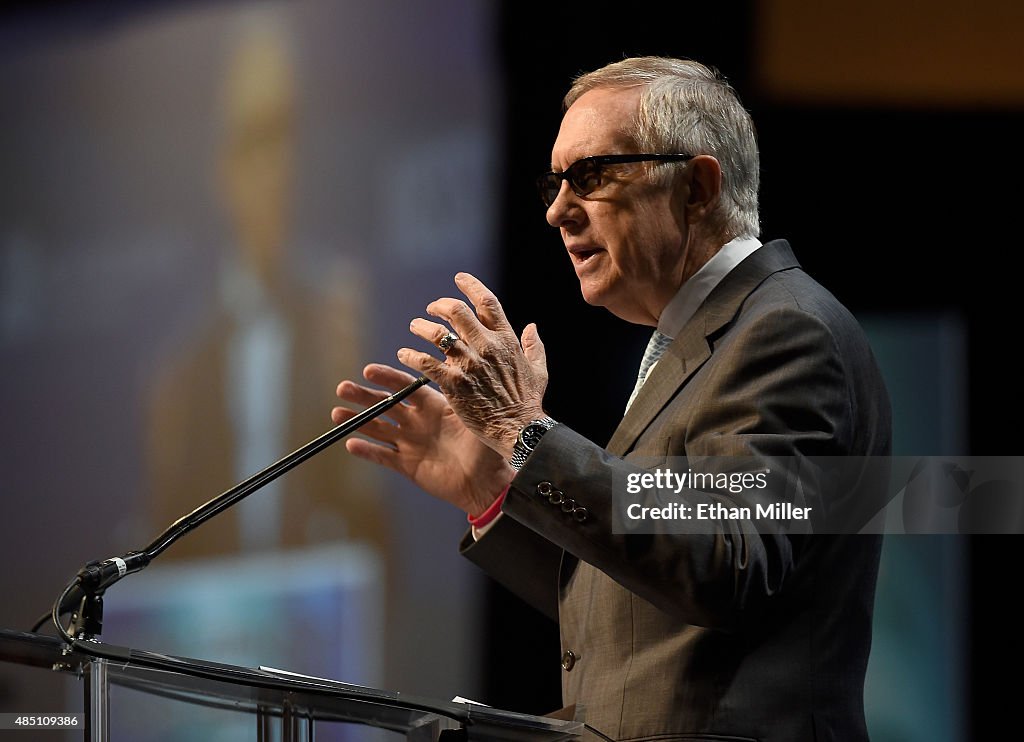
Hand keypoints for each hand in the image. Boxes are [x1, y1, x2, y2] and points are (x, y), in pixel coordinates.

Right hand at [332, 363, 513, 515]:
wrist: (488, 484)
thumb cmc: (489, 449)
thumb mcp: (476, 418)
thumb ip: (465, 396)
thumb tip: (463, 368)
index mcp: (435, 406)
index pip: (406, 387)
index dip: (388, 378)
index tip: (368, 370)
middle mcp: (419, 422)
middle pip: (386, 405)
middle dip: (364, 396)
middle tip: (343, 388)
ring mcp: (411, 444)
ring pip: (378, 429)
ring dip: (357, 421)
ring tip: (336, 413)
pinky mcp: (408, 466)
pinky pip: (383, 457)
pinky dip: (367, 451)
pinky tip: (350, 444)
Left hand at [397, 273, 548, 458]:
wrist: (518, 429)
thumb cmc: (528, 402)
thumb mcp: (539, 370)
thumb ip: (534, 345)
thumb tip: (532, 326)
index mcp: (506, 341)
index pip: (487, 302)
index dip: (471, 286)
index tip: (459, 278)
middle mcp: (487, 347)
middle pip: (458, 311)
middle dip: (441, 305)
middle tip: (432, 308)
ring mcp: (469, 365)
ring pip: (438, 334)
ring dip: (422, 327)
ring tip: (415, 326)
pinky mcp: (454, 384)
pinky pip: (426, 363)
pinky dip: (411, 356)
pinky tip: (404, 354)